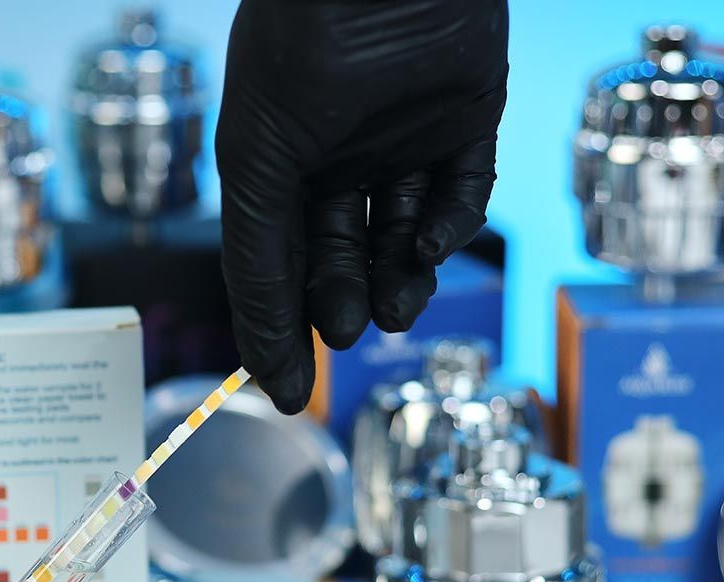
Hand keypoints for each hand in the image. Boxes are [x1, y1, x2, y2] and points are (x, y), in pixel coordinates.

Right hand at [217, 0, 508, 412]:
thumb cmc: (298, 50)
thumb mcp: (258, 168)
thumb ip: (259, 266)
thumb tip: (269, 366)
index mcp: (279, 163)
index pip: (279, 261)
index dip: (282, 323)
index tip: (289, 388)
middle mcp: (340, 155)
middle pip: (343, 256)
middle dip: (343, 299)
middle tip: (346, 328)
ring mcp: (405, 137)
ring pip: (405, 237)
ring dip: (399, 281)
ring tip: (392, 307)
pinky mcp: (466, 118)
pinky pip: (461, 192)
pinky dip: (449, 229)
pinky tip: (428, 245)